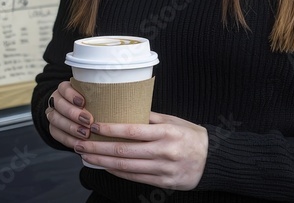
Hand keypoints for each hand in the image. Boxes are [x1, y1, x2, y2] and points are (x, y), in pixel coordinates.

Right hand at [45, 81, 97, 146]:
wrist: (78, 116)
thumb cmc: (90, 104)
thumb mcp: (93, 97)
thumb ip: (98, 96)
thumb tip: (116, 98)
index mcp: (64, 89)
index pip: (63, 88)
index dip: (71, 95)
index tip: (83, 102)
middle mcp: (56, 101)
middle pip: (59, 104)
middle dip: (73, 113)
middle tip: (88, 120)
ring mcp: (53, 114)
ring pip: (55, 119)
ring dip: (71, 127)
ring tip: (85, 134)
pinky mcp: (53, 128)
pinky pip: (57, 134)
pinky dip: (69, 139)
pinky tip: (80, 143)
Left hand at [75, 112, 207, 190]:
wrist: (213, 160)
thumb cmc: (191, 136)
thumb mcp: (173, 121)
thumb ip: (150, 117)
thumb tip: (125, 110)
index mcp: (165, 132)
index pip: (132, 131)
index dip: (110, 129)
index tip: (93, 126)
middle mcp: (163, 151)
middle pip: (124, 151)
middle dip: (98, 148)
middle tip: (81, 144)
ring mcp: (163, 169)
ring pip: (126, 167)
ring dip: (103, 162)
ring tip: (86, 156)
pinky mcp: (163, 183)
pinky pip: (135, 178)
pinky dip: (117, 172)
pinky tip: (105, 167)